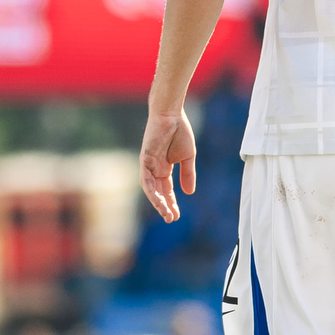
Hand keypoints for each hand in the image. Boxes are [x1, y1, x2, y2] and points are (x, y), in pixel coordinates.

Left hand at [138, 102, 194, 224]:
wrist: (171, 115)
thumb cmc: (180, 131)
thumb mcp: (187, 157)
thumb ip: (188, 174)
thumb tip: (189, 193)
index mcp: (165, 168)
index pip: (167, 190)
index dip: (172, 202)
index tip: (177, 215)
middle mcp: (155, 169)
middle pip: (159, 192)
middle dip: (165, 206)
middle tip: (172, 219)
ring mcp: (148, 165)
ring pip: (150, 189)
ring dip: (157, 202)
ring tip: (166, 214)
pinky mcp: (144, 160)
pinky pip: (145, 179)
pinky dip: (151, 191)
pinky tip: (157, 201)